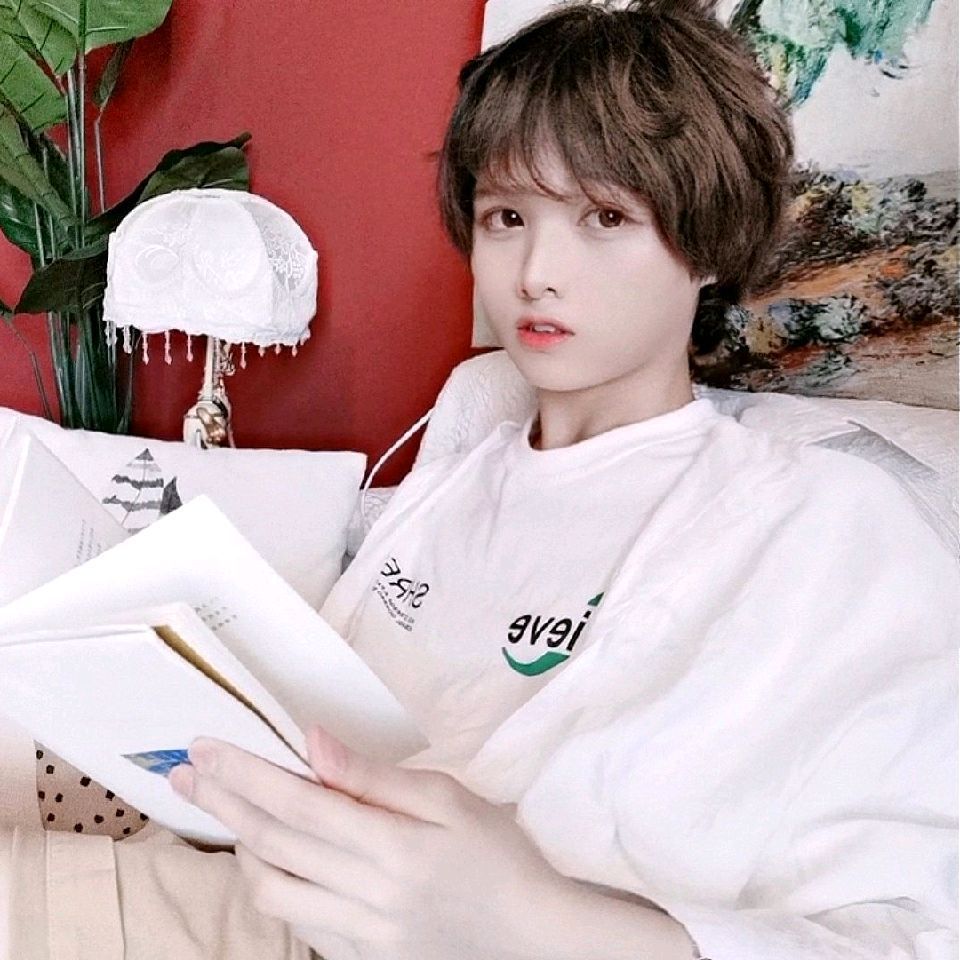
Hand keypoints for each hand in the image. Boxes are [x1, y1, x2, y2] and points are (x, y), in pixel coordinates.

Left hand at [169, 728, 592, 959]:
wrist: (529, 934)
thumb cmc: (496, 854)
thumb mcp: (447, 798)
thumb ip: (374, 776)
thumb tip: (312, 741)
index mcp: (391, 846)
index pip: (298, 804)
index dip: (245, 773)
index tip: (207, 747)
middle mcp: (366, 895)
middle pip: (273, 843)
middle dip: (222, 802)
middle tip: (186, 772)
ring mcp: (359, 935)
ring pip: (273, 890)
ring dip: (241, 847)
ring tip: (231, 813)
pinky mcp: (360, 957)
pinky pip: (297, 923)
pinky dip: (273, 885)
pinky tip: (272, 860)